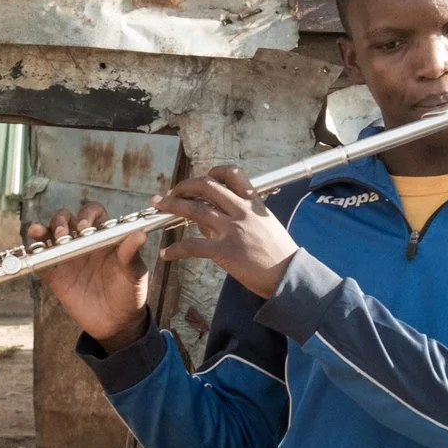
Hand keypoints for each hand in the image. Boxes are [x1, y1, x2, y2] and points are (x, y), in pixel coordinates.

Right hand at [29, 203, 151, 349]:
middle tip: (65, 235)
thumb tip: (139, 235)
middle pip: (67, 218)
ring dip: (46, 230)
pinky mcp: (56, 276)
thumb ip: (131, 255)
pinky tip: (33, 247)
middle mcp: (84, 243)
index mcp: (103, 237)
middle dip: (61, 220)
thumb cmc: (129, 294)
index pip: (93, 213)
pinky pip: (41, 260)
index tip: (86, 227)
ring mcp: (68, 258)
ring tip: (44, 234)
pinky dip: (34, 252)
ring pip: (51, 234)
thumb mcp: (134, 274)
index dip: (87, 214)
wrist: (117, 323)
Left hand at [153, 166, 298, 299]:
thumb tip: (211, 223)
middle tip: (170, 192)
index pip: (233, 174)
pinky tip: (166, 254)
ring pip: (194, 210)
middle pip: (206, 186)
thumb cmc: (279, 254)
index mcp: (254, 203)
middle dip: (184, 186)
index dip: (214, 172)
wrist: (290, 276)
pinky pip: (193, 246)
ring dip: (172, 205)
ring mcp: (232, 230)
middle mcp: (241, 212)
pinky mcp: (225, 251)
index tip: (203, 177)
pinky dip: (176, 250)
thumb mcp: (265, 227)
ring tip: (157, 206)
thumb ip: (241, 219)